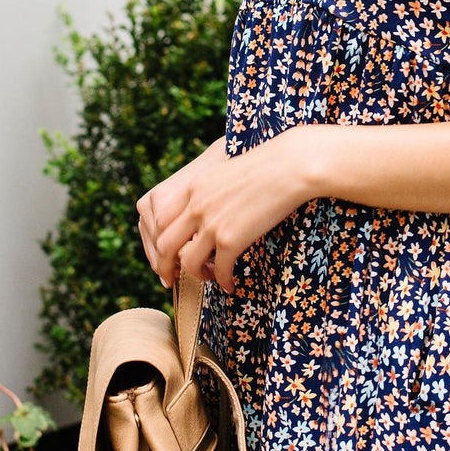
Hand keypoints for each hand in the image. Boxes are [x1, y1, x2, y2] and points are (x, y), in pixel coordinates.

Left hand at [136, 130, 319, 293]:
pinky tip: (230, 285)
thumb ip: (210, 191)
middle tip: (172, 276)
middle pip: (164, 244)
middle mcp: (195, 207)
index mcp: (192, 188)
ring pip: (188, 262)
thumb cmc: (267, 165)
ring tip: (208, 278)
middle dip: (165, 265)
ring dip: (196, 276)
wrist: (289, 167)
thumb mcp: (225, 172)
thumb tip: (209, 210)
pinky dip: (222, 281)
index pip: (161, 219)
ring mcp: (211, 225)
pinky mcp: (231, 240)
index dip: (161, 239)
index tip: (169, 252)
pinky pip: (218, 270)